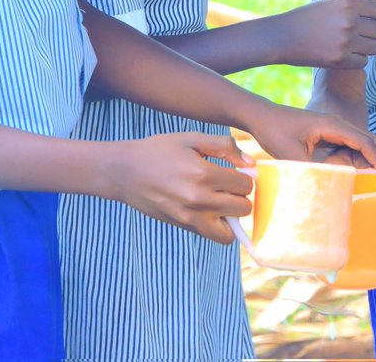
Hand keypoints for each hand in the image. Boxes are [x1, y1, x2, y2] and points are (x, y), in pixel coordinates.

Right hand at [107, 132, 253, 242]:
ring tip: (221, 199)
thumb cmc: (159, 150)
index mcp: (203, 173)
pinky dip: (219, 227)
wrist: (124, 172)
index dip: (245, 176)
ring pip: (232, 229)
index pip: (246, 185)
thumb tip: (250, 164)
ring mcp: (190, 217)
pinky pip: (215, 237)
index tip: (234, 171)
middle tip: (228, 185)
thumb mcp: (191, 138)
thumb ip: (224, 146)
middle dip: (241, 195)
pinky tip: (211, 210)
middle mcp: (198, 199)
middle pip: (243, 208)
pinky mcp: (182, 226)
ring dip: (232, 215)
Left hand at [248, 103, 375, 171]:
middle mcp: (338, 124)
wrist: (261, 116)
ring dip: (371, 161)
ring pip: (363, 144)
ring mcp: (334, 128)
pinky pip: (350, 146)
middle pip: (371, 141)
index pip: (366, 142)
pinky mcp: (328, 134)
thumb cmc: (274, 131)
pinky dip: (359, 159)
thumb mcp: (290, 154)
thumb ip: (311, 170)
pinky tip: (359, 174)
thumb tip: (330, 187)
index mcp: (333, 125)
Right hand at [278, 0, 375, 68]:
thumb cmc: (310, 16)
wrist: (283, 36)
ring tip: (351, 43)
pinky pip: (364, 62)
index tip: (370, 19)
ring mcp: (345, 42)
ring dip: (367, 47)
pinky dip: (357, 59)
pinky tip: (343, 53)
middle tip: (361, 33)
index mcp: (349, 3)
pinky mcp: (340, 60)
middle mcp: (350, 21)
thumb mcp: (334, 1)